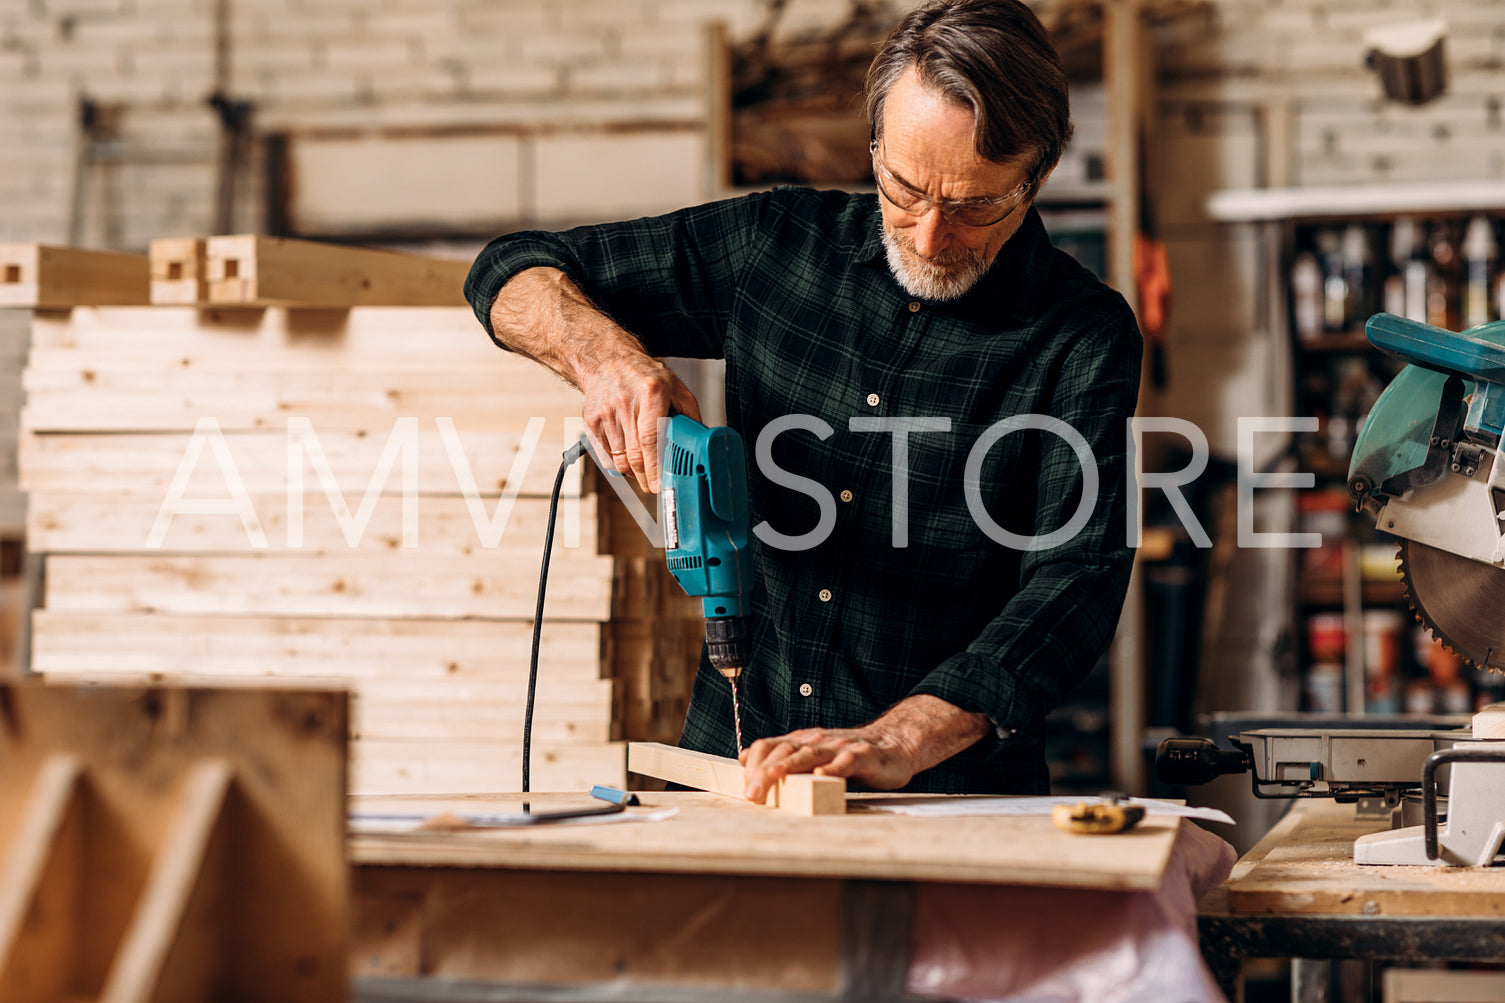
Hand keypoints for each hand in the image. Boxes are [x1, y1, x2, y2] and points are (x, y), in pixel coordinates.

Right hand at [581, 354, 700, 493]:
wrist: (608, 360)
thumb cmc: (646, 376)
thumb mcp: (676, 388)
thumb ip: (690, 415)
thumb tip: (700, 442)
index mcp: (651, 391)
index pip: (651, 438)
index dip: (656, 466)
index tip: (662, 484)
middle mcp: (625, 401)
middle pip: (635, 454)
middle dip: (646, 477)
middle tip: (655, 486)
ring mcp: (605, 412)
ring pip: (620, 459)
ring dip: (633, 472)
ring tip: (643, 471)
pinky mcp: (591, 420)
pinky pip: (606, 455)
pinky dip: (619, 464)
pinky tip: (628, 458)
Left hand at [739, 725, 920, 802]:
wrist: (893, 744)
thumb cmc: (849, 754)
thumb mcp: (811, 753)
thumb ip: (781, 757)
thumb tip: (743, 759)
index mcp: (802, 741)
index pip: (768, 746)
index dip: (753, 764)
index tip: (744, 787)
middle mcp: (817, 740)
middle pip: (784, 750)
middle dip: (765, 771)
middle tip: (752, 794)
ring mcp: (839, 747)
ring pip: (810, 753)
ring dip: (789, 766)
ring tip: (773, 777)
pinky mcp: (862, 756)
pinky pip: (845, 762)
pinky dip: (831, 769)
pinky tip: (820, 776)